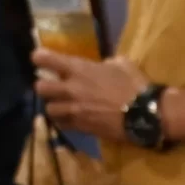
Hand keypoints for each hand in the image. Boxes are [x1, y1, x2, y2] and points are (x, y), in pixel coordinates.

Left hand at [35, 48, 151, 144]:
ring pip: (49, 109)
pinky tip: (72, 119)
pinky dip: (64, 122)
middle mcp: (70, 89)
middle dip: (45, 86)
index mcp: (78, 69)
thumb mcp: (121, 64)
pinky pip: (62, 125)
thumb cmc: (134, 85)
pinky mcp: (81, 127)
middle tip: (54, 87)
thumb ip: (105, 64)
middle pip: (40, 88)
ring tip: (63, 106)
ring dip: (55, 106)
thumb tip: (103, 66)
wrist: (145, 114)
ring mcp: (74, 110)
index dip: (40, 57)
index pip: (45, 59)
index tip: (41, 59)